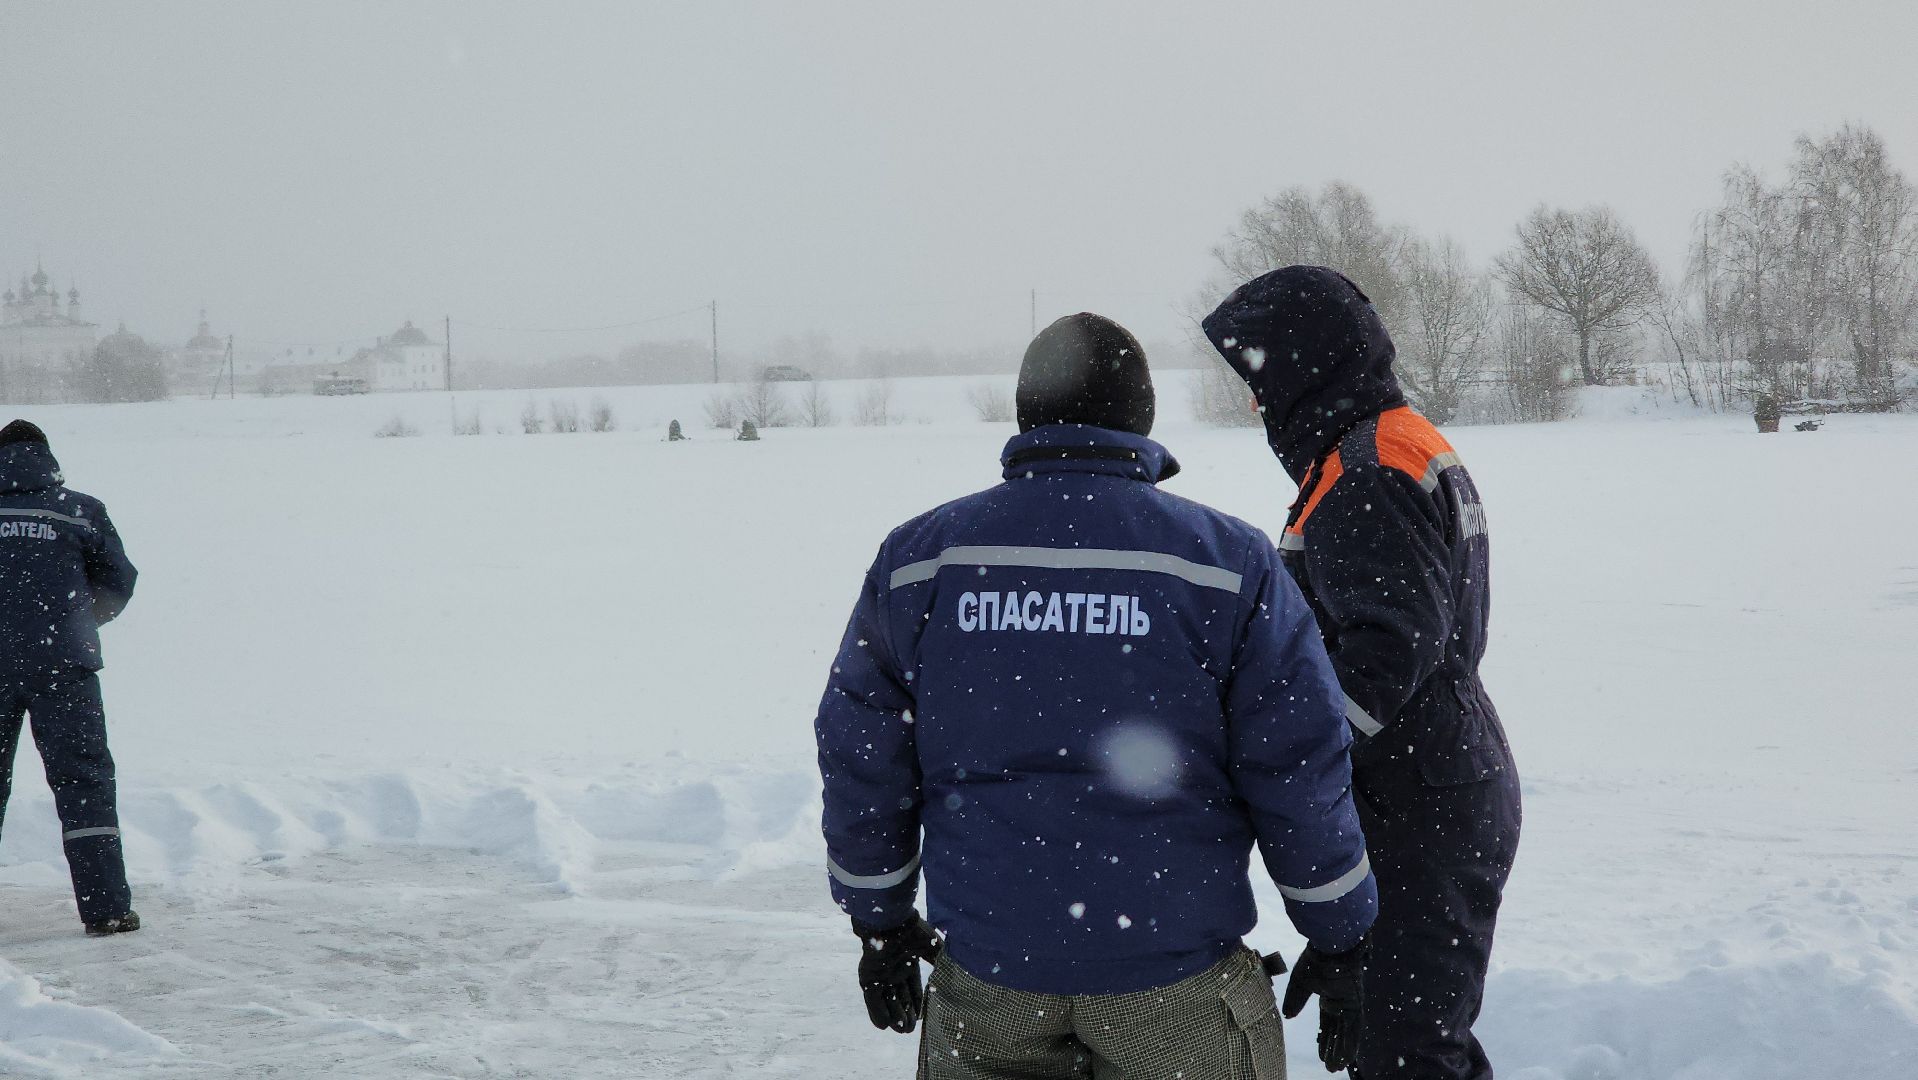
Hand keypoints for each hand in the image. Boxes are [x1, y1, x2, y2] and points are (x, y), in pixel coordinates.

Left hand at [851, 914, 941, 1032]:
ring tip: (902, 1031)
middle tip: (911, 1031)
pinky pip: (872, 998)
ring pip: (887, 1000)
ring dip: (894, 1016)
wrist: (891, 920)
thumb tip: (958, 976)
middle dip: (906, 1014)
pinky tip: (884, 1026)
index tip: (922, 1019)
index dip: (917, 1004)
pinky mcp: (868, 976)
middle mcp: (894, 970)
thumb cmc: (913, 931)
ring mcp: (880, 974)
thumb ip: (943, 962)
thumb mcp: (934, 948)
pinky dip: (877, 1012)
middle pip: (900, 997)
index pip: (913, 988)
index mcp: (908, 962)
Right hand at [1281, 940, 1366, 1072]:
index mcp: (1327, 997)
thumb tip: (1287, 1016)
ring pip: (1345, 1033)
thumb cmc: (1315, 960)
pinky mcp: (1355, 1004)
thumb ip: (1295, 1000)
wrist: (1331, 946)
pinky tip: (1347, 1058)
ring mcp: (1349, 1004)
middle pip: (1336, 1031)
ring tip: (1335, 1068)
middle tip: (1330, 1067)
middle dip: (1332, 1049)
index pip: (1326, 1023)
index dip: (1323, 1038)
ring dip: (1341, 1051)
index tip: (1321, 1053)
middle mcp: (1340, 1003)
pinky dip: (1350, 1044)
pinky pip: (1354, 1029)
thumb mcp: (1300, 983)